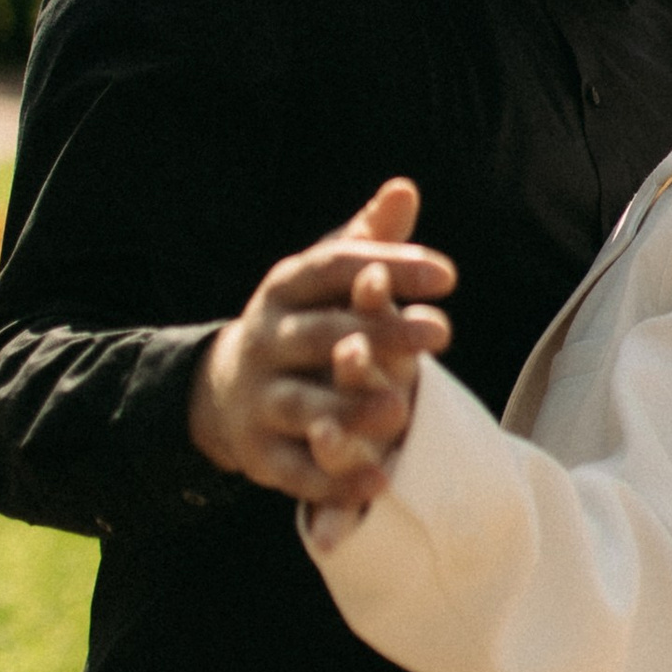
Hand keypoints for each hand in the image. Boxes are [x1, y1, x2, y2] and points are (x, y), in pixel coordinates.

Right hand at [188, 179, 453, 507]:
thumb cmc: (302, 322)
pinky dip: (334, 481)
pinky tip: (380, 482)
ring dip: (350, 408)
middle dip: (378, 334)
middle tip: (441, 333)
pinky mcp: (260, 454)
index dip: (387, 266)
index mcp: (284, 288)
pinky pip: (296, 470)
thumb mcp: (325, 279)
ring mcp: (258, 398)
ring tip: (402, 410)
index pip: (334, 268)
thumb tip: (404, 189)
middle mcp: (265, 339)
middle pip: (320, 335)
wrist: (224, 392)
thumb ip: (368, 241)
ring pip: (303, 404)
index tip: (446, 274)